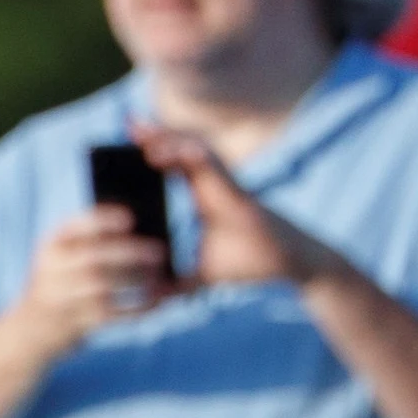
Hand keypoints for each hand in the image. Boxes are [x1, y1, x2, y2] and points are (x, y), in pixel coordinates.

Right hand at [0, 206, 171, 368]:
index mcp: (52, 245)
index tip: (131, 218)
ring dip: (135, 281)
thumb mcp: (64, 259)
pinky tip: (155, 303)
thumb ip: (92, 244)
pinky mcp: (73, 323)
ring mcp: (60, 298)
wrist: (31, 331)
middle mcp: (51, 269)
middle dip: (129, 253)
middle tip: (161, 251)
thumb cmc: (62, 284)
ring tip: (160, 277)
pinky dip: (135, 309)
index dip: (104, 221)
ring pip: (101, 288)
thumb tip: (146, 235)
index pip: (76, 226)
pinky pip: (109, 315)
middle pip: (92, 257)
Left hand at [135, 125, 343, 290]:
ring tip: (142, 132)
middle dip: (156, 134)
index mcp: (205, 195)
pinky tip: (169, 151)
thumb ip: (178, 282)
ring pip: (195, 150)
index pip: (175, 164)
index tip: (127, 139)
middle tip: (127, 121)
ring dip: (169, 139)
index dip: (154, 149)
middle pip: (182, 149)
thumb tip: (150, 296)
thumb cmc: (251, 262)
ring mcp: (226, 185)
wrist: (289, 263)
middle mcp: (214, 184)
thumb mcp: (204, 274)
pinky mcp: (236, 191)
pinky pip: (211, 165)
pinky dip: (189, 155)